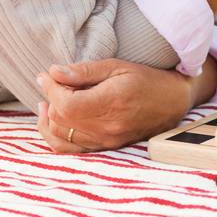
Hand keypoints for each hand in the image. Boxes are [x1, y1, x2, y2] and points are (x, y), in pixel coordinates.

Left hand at [35, 57, 216, 153]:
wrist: (171, 102)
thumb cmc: (145, 79)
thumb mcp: (117, 66)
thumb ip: (85, 70)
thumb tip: (54, 73)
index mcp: (111, 102)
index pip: (65, 104)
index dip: (50, 89)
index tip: (45, 75)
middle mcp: (107, 127)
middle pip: (60, 120)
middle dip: (50, 99)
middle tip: (54, 83)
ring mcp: (106, 141)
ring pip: (60, 137)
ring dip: (49, 118)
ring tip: (48, 102)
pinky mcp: (105, 148)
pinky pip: (70, 149)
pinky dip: (56, 136)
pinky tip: (55, 121)